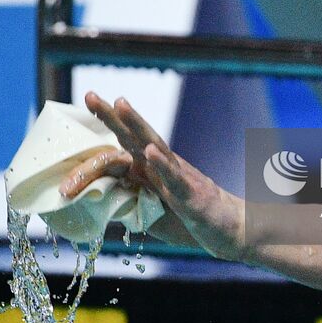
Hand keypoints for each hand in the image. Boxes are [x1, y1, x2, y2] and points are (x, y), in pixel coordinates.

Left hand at [59, 92, 247, 261]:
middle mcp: (165, 165)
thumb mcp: (155, 205)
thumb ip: (132, 192)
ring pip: (155, 147)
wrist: (233, 227)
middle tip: (90, 95)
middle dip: (113, 115)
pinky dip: (162, 164)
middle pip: (136, 135)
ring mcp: (179, 177)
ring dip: (137, 125)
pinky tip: (150, 152)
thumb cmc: (192, 216)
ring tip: (120, 105)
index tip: (88, 98)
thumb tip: (101, 188)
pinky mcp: (191, 195)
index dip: (109, 120)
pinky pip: (175, 178)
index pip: (128, 139)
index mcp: (154, 167)